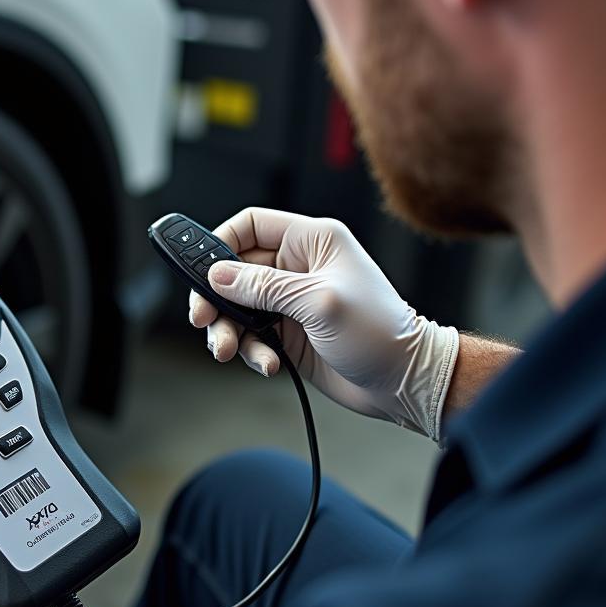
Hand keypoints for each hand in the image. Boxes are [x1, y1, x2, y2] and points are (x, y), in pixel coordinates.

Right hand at [190, 208, 459, 441]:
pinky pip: (251, 335)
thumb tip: (218, 275)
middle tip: (203, 319)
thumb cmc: (381, 333)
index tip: (201, 271)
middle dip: (216, 298)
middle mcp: (298, 267)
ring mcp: (291, 302)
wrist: (404, 381)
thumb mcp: (319, 302)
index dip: (220, 243)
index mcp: (312, 242)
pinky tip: (268, 364)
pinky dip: (251, 351)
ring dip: (228, 330)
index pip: (251, 225)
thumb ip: (264, 286)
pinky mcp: (289, 333)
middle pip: (234, 270)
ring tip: (229, 351)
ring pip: (237, 307)